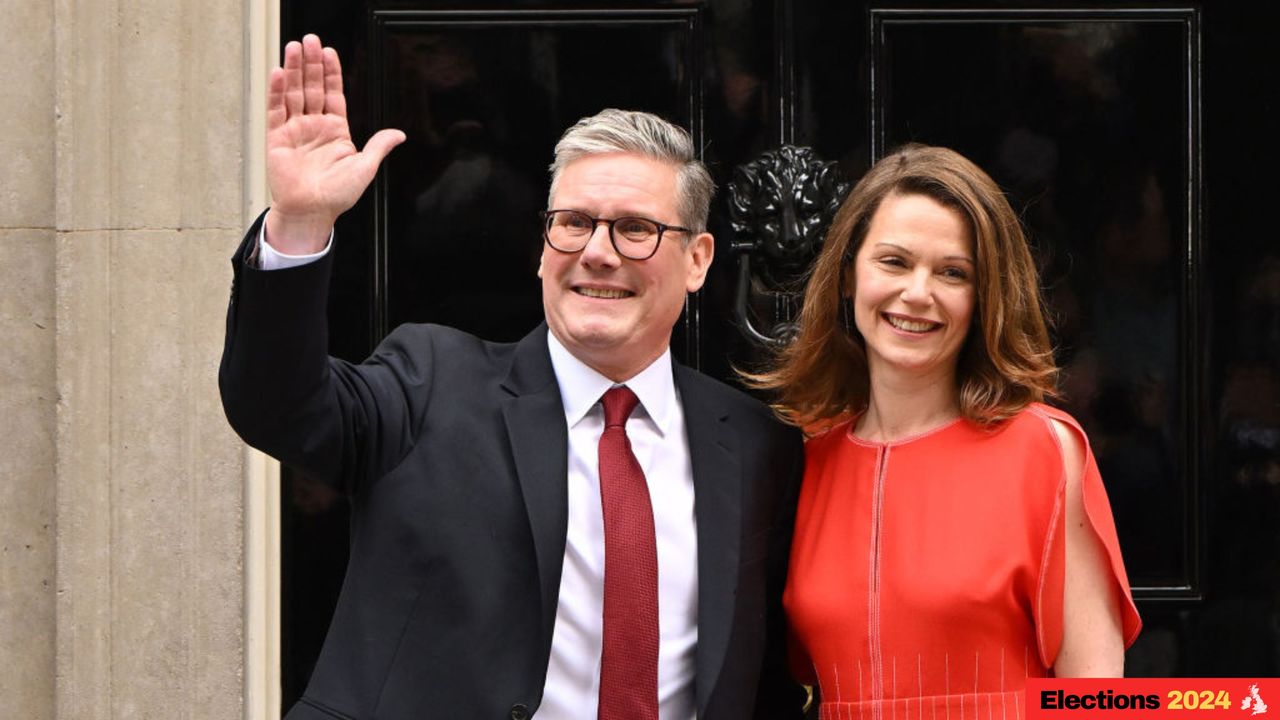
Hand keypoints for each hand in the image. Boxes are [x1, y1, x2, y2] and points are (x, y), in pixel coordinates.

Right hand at [265, 34, 405, 253]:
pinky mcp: (277, 137)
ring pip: (294, 93)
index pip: (334, 94)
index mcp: (336, 130)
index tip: (330, 53)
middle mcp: (315, 126)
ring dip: (294, 70)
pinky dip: (277, 91)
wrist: (311, 212)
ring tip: (294, 48)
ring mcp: (295, 129)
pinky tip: (280, 73)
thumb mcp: (365, 168)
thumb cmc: (337, 195)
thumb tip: (399, 134)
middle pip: (312, 87)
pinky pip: (276, 109)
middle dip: (311, 64)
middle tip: (311, 40)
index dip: (332, 73)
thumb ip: (378, 146)